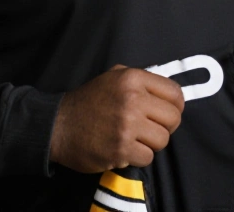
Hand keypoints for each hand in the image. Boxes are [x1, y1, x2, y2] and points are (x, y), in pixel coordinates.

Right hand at [49, 65, 184, 172]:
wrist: (58, 125)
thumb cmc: (89, 101)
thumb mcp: (113, 77)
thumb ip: (141, 80)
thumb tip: (168, 92)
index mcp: (133, 79)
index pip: (175, 94)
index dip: (175, 106)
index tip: (166, 113)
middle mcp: (133, 100)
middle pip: (173, 119)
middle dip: (165, 126)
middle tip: (150, 128)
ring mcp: (127, 125)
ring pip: (163, 140)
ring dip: (151, 143)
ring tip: (135, 138)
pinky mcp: (121, 149)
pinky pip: (148, 157)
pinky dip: (138, 156)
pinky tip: (125, 149)